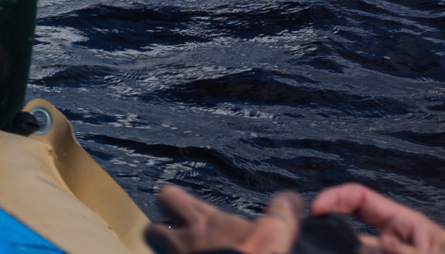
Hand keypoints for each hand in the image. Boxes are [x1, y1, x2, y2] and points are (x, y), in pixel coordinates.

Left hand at [145, 183, 305, 253]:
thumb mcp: (273, 234)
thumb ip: (280, 214)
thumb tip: (292, 198)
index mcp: (202, 220)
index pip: (170, 196)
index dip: (171, 199)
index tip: (177, 203)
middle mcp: (181, 241)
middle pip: (152, 229)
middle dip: (159, 230)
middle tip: (173, 233)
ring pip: (158, 250)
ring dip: (165, 250)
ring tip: (181, 252)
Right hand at [310, 183, 444, 253]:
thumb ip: (414, 251)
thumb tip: (384, 240)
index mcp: (405, 224)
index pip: (360, 199)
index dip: (335, 197)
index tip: (316, 208)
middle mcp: (390, 241)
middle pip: (349, 232)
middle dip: (331, 234)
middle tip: (313, 241)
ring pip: (354, 249)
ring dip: (339, 248)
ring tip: (326, 249)